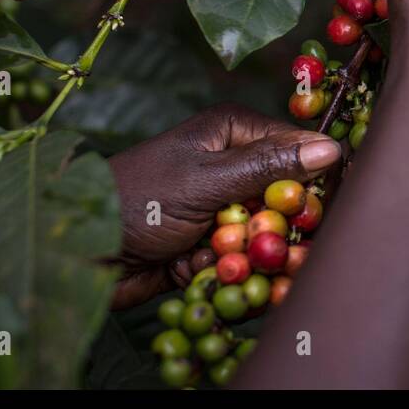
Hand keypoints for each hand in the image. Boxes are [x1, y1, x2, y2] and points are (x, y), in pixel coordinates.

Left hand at [106, 104, 340, 308]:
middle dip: (284, 227)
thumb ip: (269, 167)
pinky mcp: (212, 246)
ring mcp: (223, 209)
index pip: (299, 150)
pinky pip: (244, 262)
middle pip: (289, 198)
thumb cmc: (138, 199)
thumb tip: (331, 148)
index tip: (321, 209)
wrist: (77, 252)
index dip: (316, 180)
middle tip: (274, 247)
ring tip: (226, 262)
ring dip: (256, 256)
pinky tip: (208, 275)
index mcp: (234, 133)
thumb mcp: (207, 179)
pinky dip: (233, 275)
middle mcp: (233, 167)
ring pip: (269, 235)